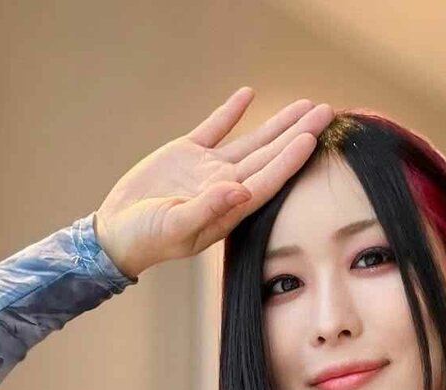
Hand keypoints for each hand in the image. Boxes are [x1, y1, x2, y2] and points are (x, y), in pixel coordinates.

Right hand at [92, 87, 333, 277]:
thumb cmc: (147, 239)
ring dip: (278, 123)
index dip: (290, 160)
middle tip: (327, 113)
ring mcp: (208, 169)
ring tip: (305, 105)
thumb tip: (240, 191)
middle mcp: (226, 187)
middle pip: (270, 156)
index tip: (311, 139)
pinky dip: (231, 111)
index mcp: (228, 208)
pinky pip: (215, 128)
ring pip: (251, 141)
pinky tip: (248, 95)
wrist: (118, 233)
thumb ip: (208, 209)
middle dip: (298, 134)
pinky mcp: (187, 154)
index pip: (267, 180)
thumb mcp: (175, 227)